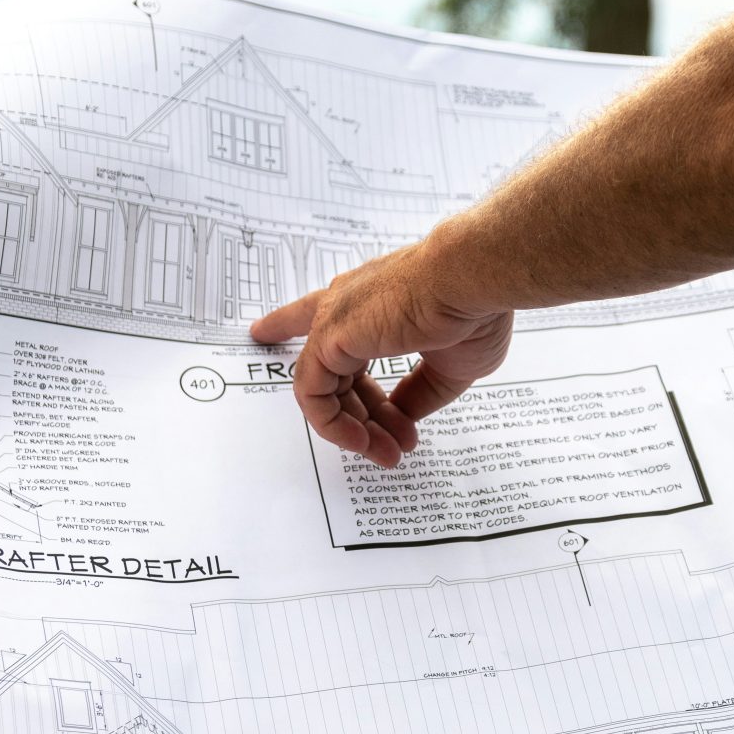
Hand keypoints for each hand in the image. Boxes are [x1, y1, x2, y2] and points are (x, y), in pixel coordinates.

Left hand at [250, 242, 513, 466]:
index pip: (322, 312)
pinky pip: (313, 394)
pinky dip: (334, 424)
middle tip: (395, 444)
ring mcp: (335, 320)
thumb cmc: (472, 308)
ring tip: (387, 452)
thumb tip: (402, 417)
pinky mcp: (329, 339)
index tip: (261, 330)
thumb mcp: (449, 363)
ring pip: (323, 387)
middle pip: (334, 370)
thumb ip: (419, 391)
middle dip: (364, 414)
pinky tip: (362, 441)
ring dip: (355, 428)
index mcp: (374, 300)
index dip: (289, 322)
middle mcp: (347, 304)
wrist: (472, 281)